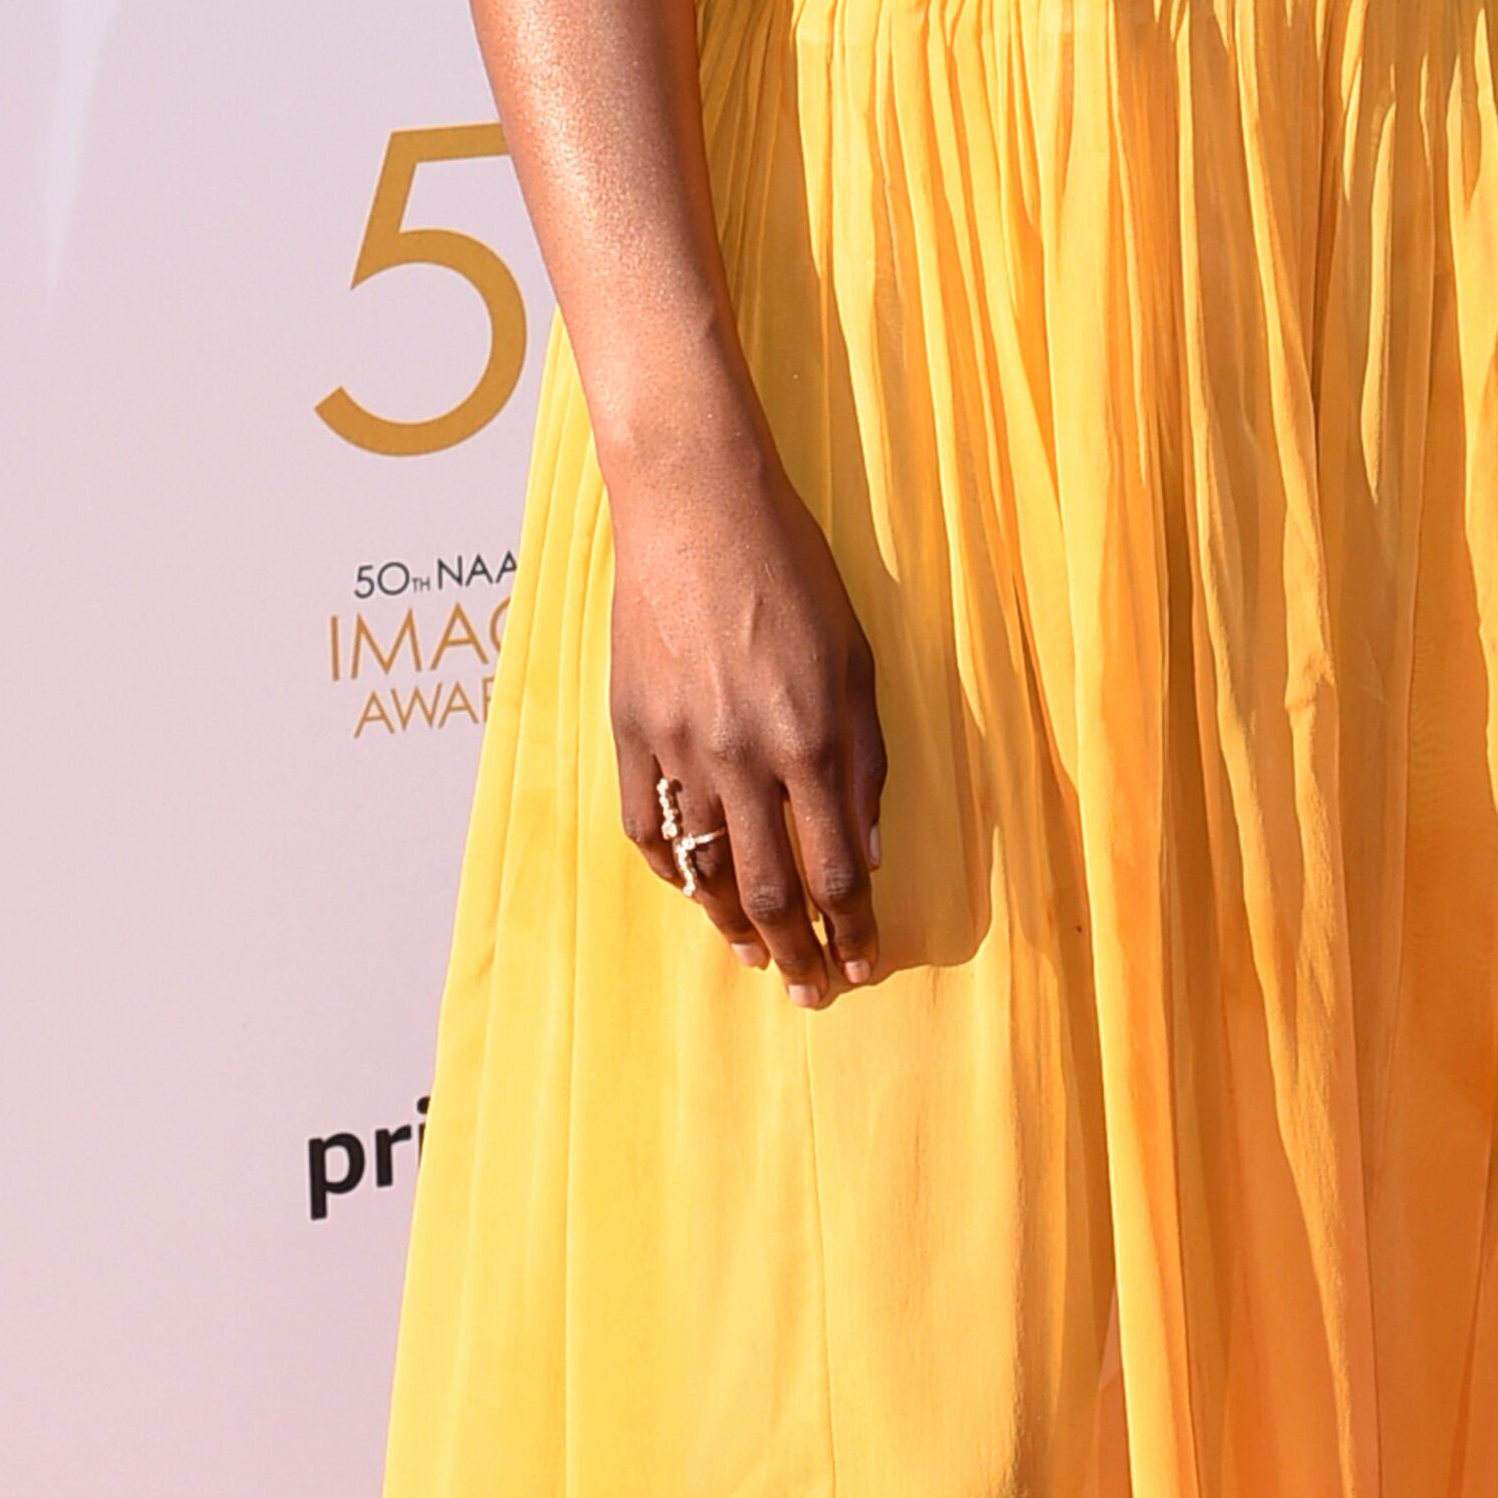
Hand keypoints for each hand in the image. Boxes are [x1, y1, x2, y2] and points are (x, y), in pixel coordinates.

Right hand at [605, 419, 886, 1003]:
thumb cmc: (791, 569)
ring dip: (736, 928)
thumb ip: (865, 760)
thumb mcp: (857, 660)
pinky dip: (672, 869)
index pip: (836, 871)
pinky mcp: (631, 729)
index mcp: (811, 742)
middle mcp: (744, 758)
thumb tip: (865, 849)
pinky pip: (648, 826)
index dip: (854, 930)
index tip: (865, 964)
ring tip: (758, 960)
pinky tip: (693, 890)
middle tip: (815, 991)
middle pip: (771, 890)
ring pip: (705, 869)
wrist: (696, 507)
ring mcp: (679, 748)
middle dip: (801, 954)